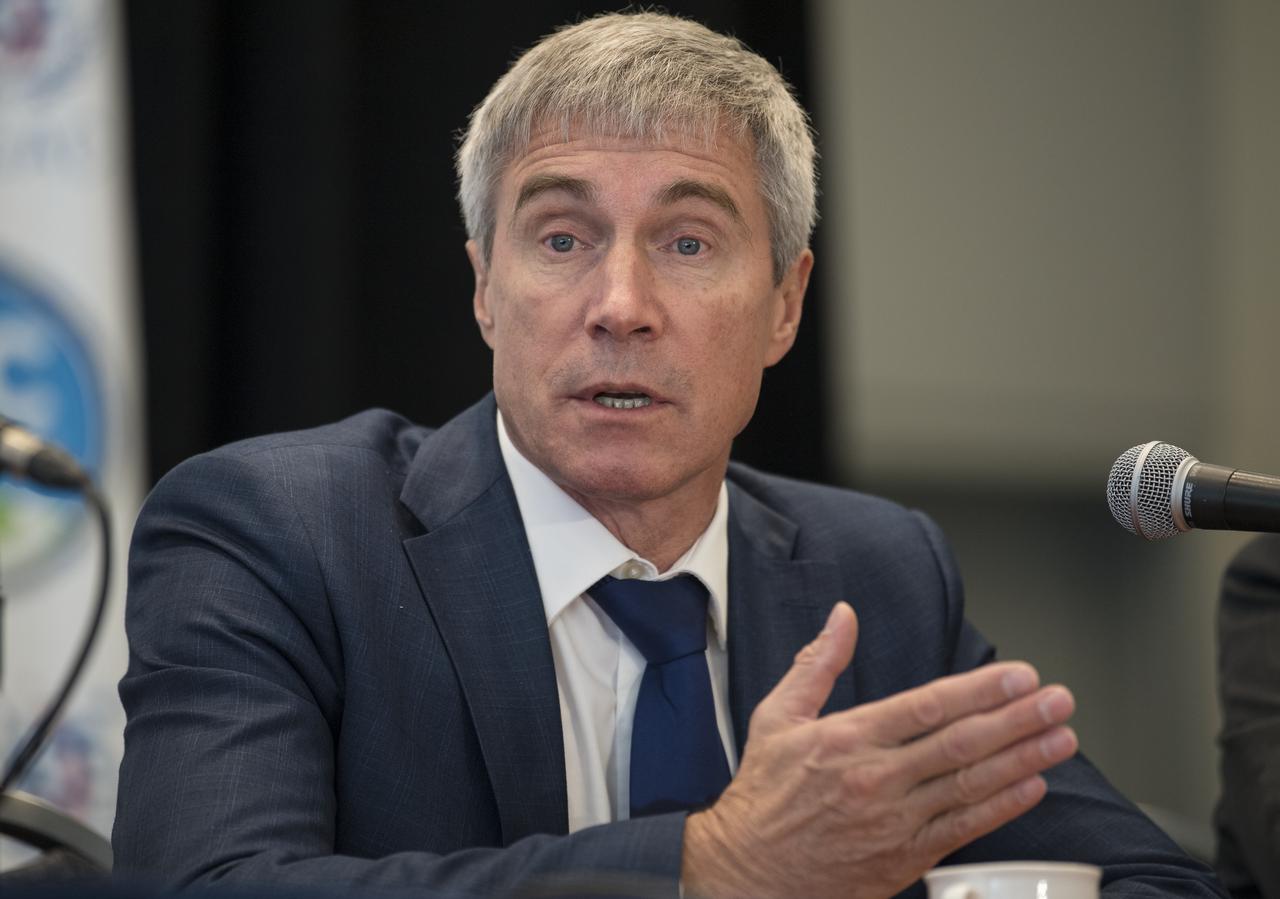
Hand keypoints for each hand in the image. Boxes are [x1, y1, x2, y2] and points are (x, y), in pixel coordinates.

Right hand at [681, 602, 1076, 898]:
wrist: (750, 873)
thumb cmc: (764, 796)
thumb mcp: (776, 717)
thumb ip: (816, 664)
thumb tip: (843, 617)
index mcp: (847, 739)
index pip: (927, 708)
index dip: (979, 690)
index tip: (1018, 676)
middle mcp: (877, 780)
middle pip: (961, 744)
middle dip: (1017, 719)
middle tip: (1058, 700)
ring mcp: (895, 822)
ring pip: (971, 785)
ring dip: (1023, 759)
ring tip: (1061, 737)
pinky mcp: (905, 858)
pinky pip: (963, 830)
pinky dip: (1001, 808)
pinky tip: (1032, 787)